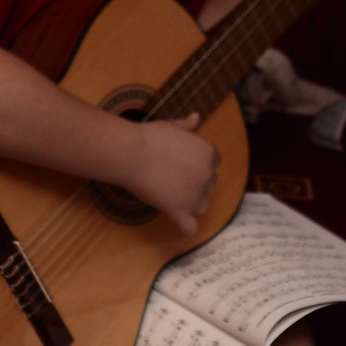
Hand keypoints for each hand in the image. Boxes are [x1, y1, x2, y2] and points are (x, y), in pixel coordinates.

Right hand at [129, 113, 219, 236]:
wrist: (132, 153)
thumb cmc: (150, 136)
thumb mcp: (172, 126)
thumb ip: (187, 125)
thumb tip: (197, 117)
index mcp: (208, 154)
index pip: (214, 163)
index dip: (199, 164)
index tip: (183, 163)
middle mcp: (207, 175)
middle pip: (210, 184)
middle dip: (196, 182)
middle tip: (174, 178)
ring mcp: (194, 196)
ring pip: (203, 205)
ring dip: (192, 203)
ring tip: (172, 196)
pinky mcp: (179, 211)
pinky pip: (190, 228)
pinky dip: (186, 227)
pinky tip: (178, 221)